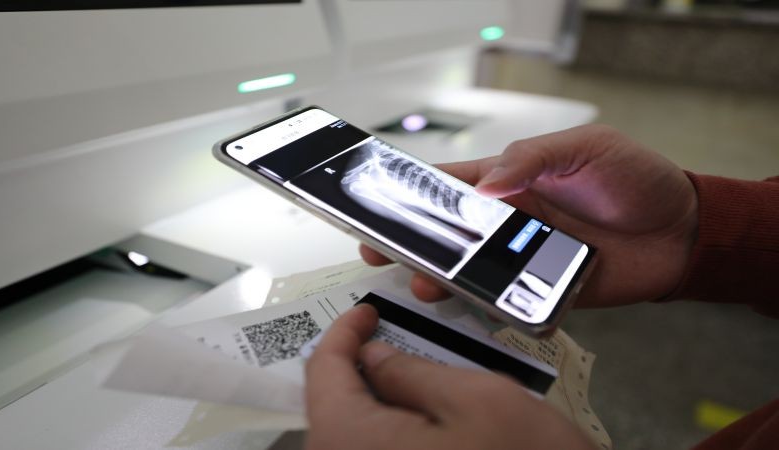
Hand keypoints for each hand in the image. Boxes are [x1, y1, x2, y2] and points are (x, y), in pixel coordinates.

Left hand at [305, 305, 593, 449]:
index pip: (322, 371)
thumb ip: (412, 370)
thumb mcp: (478, 400)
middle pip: (331, 404)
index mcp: (351, 440)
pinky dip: (389, 426)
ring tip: (413, 371)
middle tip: (393, 335)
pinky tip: (423, 415)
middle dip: (359, 364)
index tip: (368, 311)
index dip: (343, 332)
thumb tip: (371, 355)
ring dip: (376, 397)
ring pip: (352, 431)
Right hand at [361, 124, 697, 307]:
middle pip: (449, 235)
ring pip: (471, 273)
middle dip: (412, 243)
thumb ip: (532, 159)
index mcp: (512, 181)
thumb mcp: (585, 149)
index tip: (378, 201)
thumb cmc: (636, 180)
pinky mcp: (544, 291)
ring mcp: (524, 259)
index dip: (413, 192)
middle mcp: (510, 222)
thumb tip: (484, 186)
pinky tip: (470, 308)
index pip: (451, 184)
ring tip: (426, 284)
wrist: (682, 232)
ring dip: (444, 280)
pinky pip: (508, 302)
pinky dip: (487, 308)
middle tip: (380, 251)